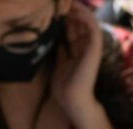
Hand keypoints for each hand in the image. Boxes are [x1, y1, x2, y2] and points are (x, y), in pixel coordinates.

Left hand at [51, 2, 103, 119]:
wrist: (71, 99)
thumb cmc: (63, 88)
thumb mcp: (59, 66)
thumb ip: (60, 53)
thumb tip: (56, 41)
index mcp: (77, 53)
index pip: (72, 32)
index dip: (65, 21)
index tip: (54, 12)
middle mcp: (85, 48)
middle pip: (79, 26)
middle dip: (71, 13)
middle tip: (61, 3)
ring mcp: (91, 48)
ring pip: (87, 24)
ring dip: (79, 12)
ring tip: (69, 3)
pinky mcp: (95, 48)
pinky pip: (92, 29)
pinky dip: (86, 19)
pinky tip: (76, 11)